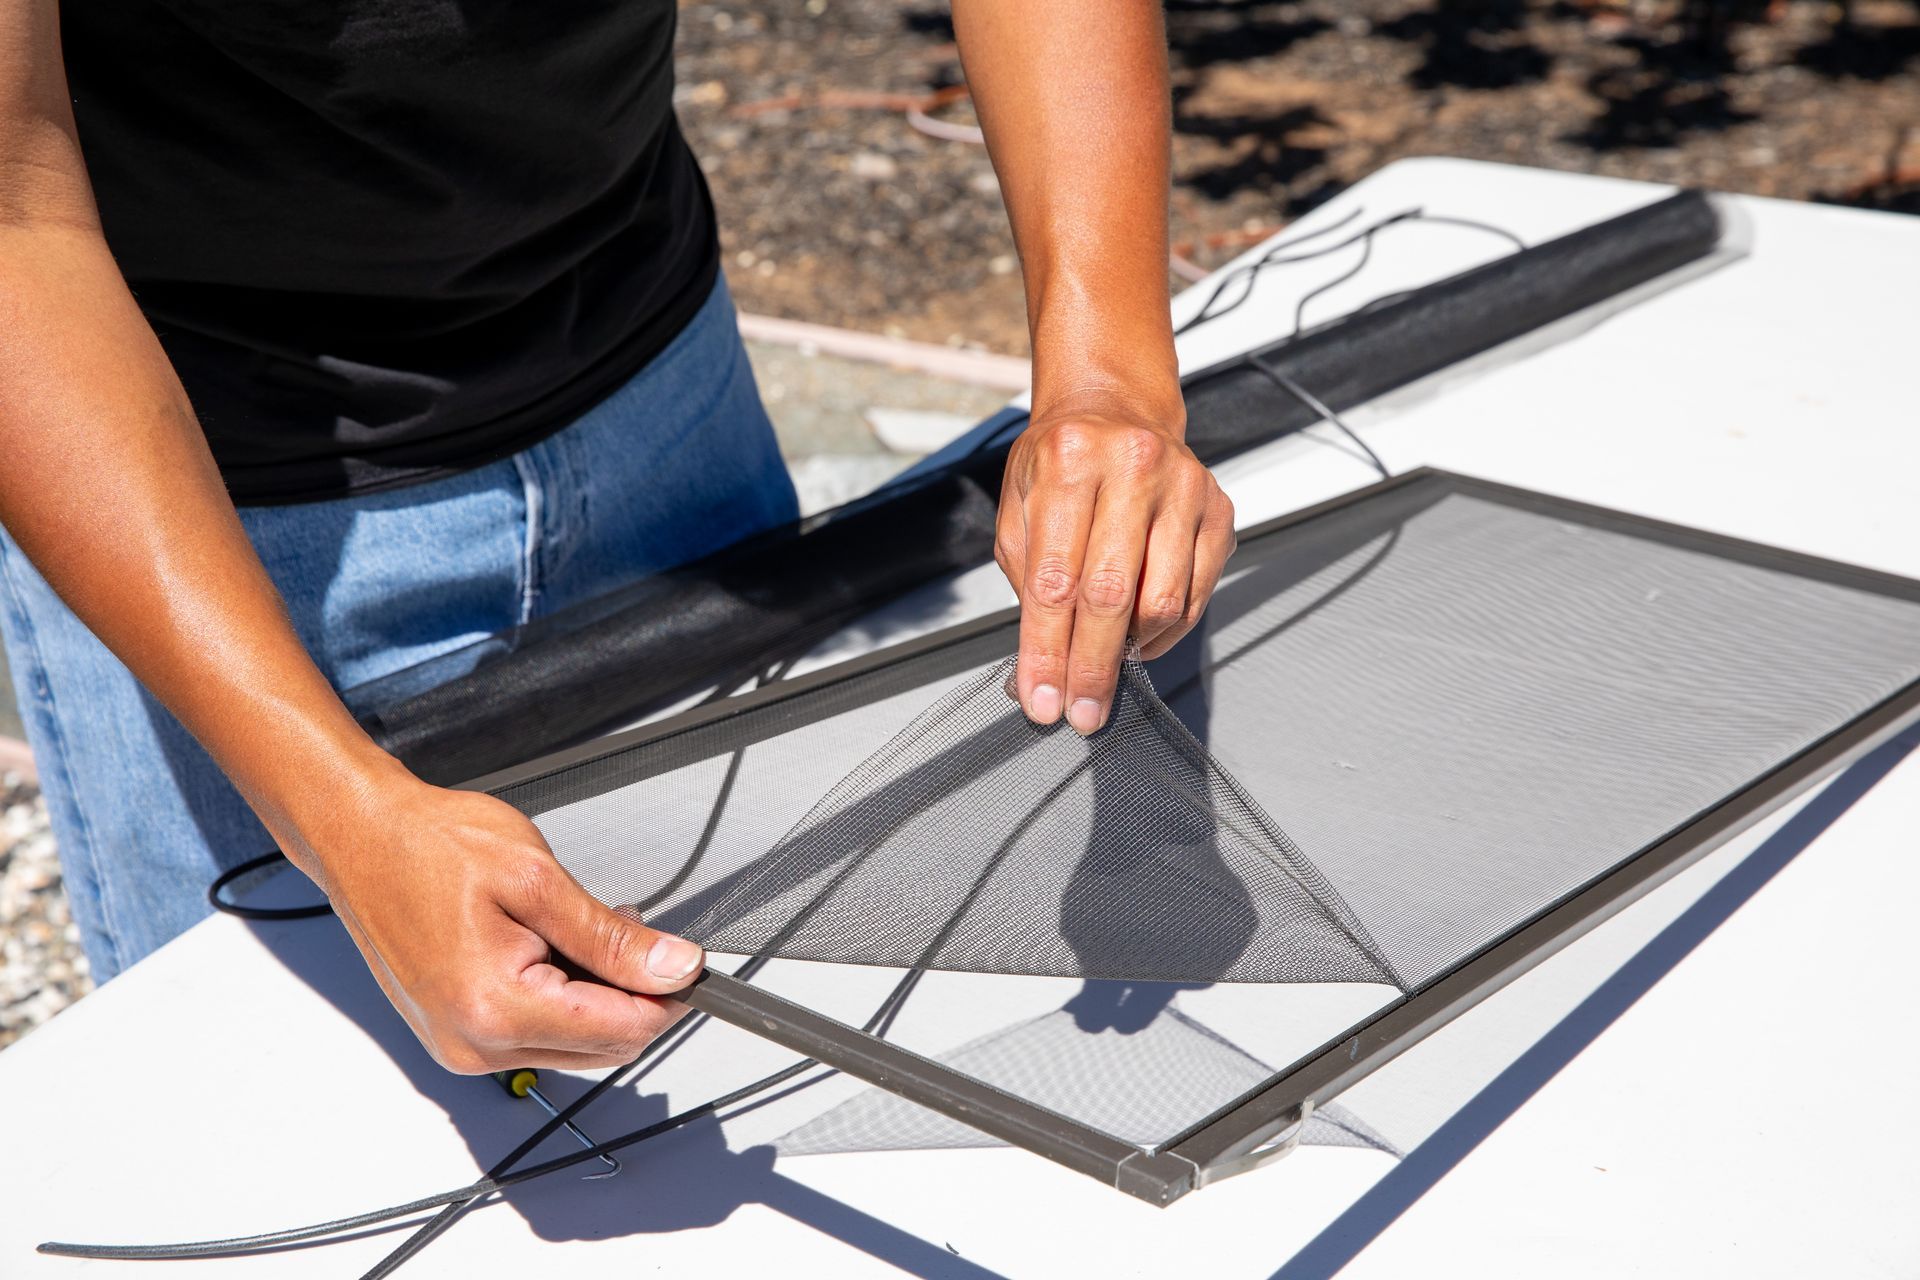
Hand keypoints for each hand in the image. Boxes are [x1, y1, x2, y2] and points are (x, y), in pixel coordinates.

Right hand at [286, 767, 700, 1072]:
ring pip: (574, 1045)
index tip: (687, 961)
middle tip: (624, 927)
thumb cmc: (428, 846)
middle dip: (631, 993)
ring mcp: (461, 1047)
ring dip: (595, 996)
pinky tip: (546, 949)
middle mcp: (473, 1045)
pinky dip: (560, 999)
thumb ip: (611, 937)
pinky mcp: (457, 1037)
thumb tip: (674, 968)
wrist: (361, 837)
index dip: (667, 995)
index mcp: (494, 1009)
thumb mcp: (538, 879)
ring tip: (571, 929)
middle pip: (603, 1047)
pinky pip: (536, 1036)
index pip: (621, 1030)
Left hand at [995, 387, 1234, 733]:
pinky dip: (1165, 631)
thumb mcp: (1018, 507)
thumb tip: (1040, 666)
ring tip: (1107, 662)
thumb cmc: (1060, 462)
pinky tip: (1140, 636)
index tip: (1043, 700)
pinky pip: (1196, 594)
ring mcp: (1184, 487)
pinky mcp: (1218, 509)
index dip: (1048, 652)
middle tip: (1081, 712)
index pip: (1056, 581)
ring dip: (1132, 650)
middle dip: (1092, 668)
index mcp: (1070, 462)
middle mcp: (1133, 467)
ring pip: (1164, 601)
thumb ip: (1026, 580)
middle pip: (1113, 596)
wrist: (1114, 409)